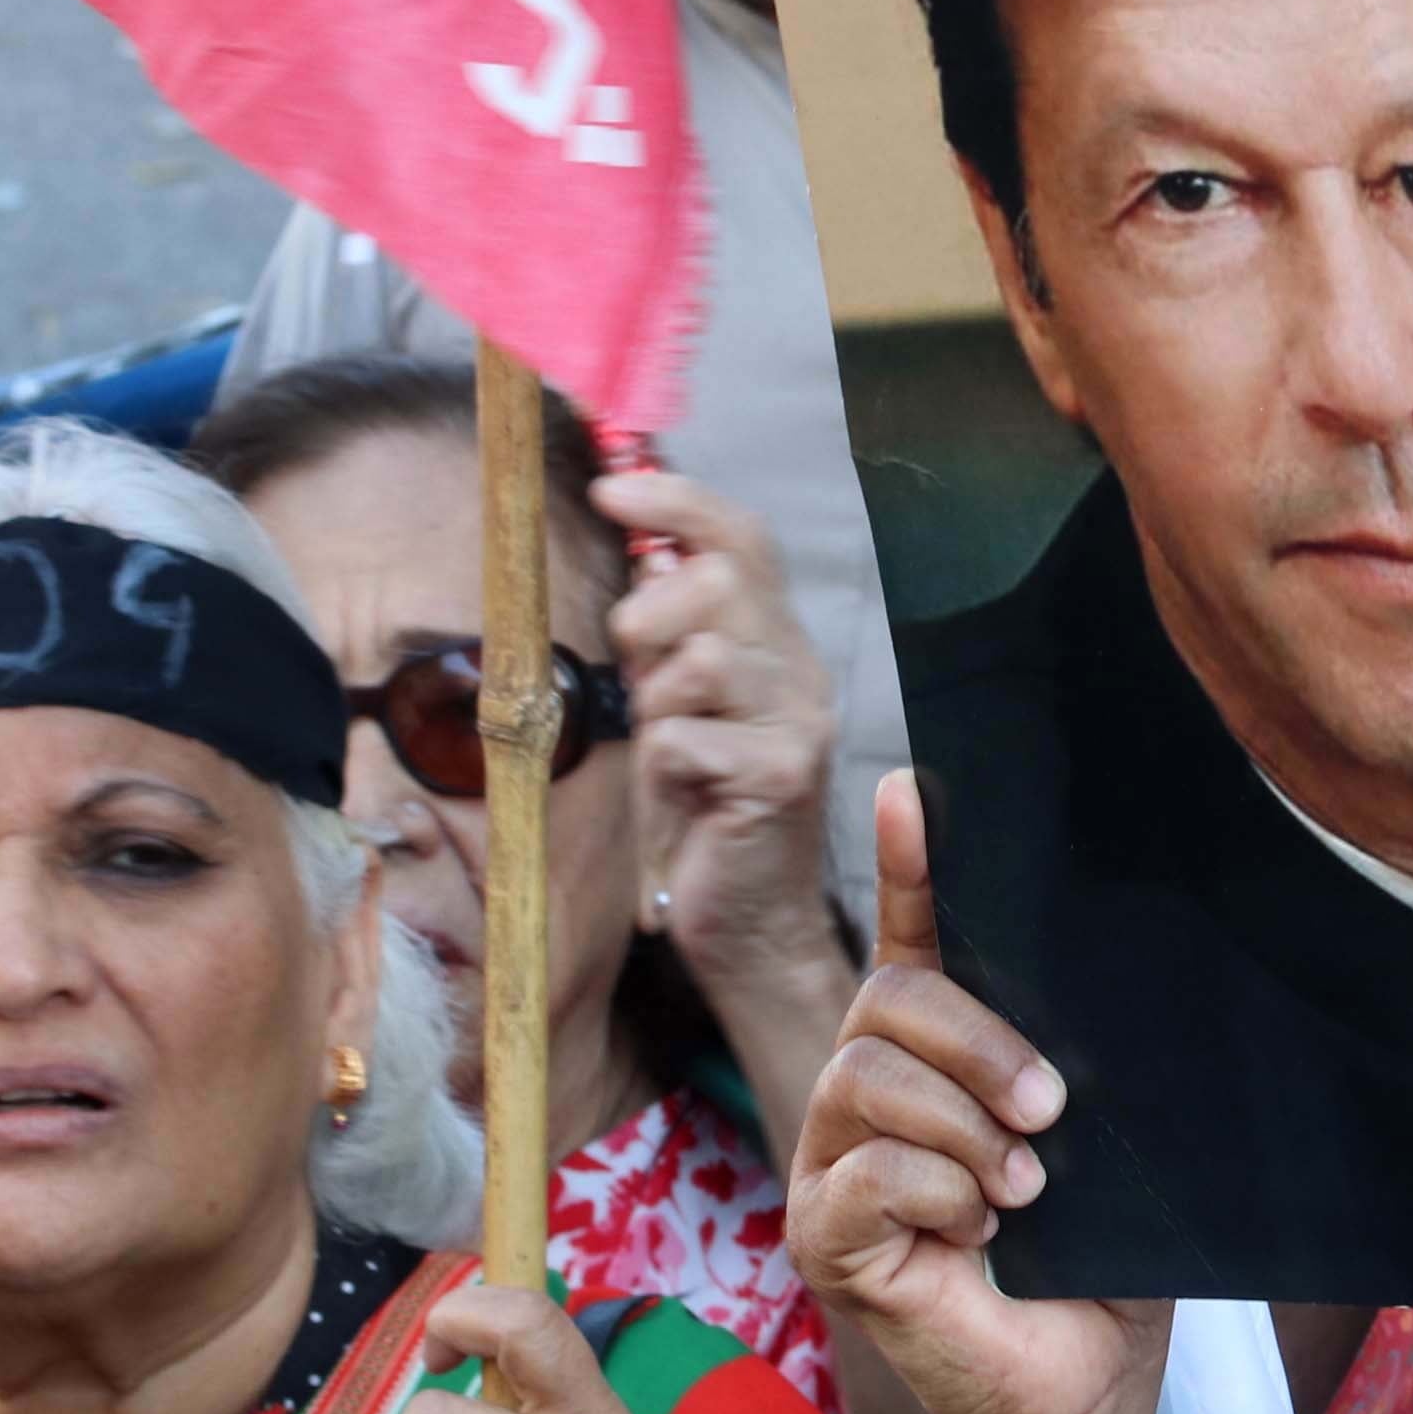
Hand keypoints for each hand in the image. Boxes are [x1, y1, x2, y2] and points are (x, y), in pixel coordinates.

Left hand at [597, 468, 843, 1006]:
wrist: (752, 925)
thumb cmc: (701, 816)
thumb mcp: (678, 709)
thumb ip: (666, 640)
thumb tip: (628, 558)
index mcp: (779, 646)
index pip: (744, 538)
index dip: (678, 501)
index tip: (611, 487)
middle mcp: (801, 673)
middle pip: (722, 582)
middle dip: (652, 616)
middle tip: (636, 673)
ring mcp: (799, 723)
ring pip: (703, 659)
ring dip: (655, 706)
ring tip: (664, 753)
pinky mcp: (781, 776)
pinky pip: (685, 739)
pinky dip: (661, 769)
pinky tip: (680, 800)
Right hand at [788, 770, 1166, 1413]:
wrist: (1086, 1390)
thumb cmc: (1101, 1264)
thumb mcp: (1110, 1141)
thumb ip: (1083, 1059)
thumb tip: (1119, 966)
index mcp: (946, 1060)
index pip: (914, 940)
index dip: (912, 865)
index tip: (916, 792)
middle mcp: (876, 1100)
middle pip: (886, 1003)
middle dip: (976, 1040)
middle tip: (1049, 1112)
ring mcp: (837, 1167)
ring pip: (867, 1078)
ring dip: (963, 1129)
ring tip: (1024, 1193)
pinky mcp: (824, 1240)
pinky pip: (860, 1176)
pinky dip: (935, 1196)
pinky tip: (977, 1237)